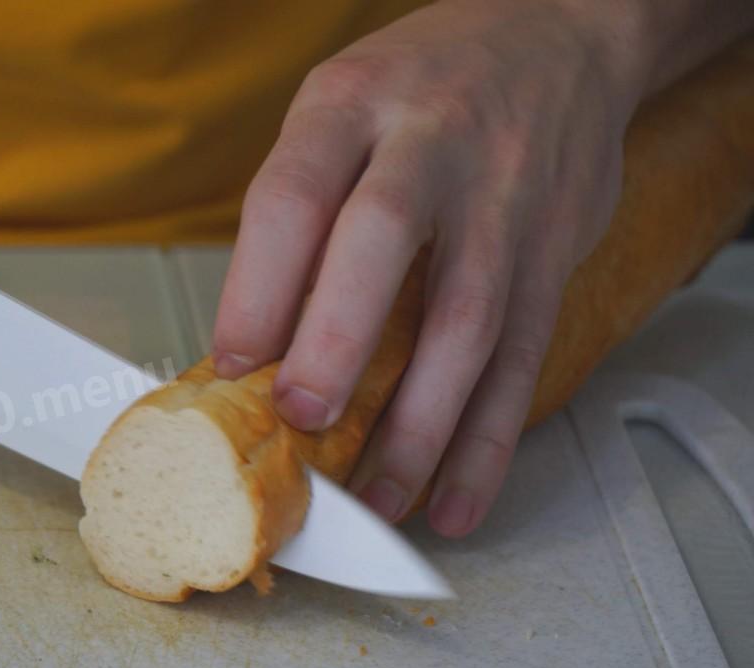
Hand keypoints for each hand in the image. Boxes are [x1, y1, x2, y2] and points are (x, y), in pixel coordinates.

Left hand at [212, 0, 653, 535]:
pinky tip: (456, 498)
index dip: (258, 285)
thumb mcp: (338, 111)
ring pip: (469, 316)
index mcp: (354, 103)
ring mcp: (505, 198)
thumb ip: (297, 214)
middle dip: (339, 342)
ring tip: (378, 497)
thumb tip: (246, 349)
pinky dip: (490, 440)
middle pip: (386, 239)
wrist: (561, 36)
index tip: (230, 362)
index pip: (295, 193)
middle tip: (303, 421)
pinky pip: (525, 356)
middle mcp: (434, 143)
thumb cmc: (422, 87)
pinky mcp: (554, 253)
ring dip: (421, 422)